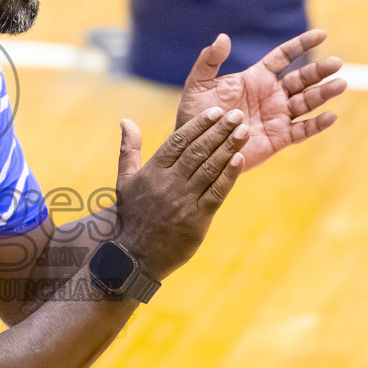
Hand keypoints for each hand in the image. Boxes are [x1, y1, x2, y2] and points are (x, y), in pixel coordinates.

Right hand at [112, 108, 247, 280]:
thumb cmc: (130, 215)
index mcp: (152, 171)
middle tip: (237, 115)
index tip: (216, 112)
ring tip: (243, 131)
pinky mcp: (197, 219)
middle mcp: (168, 182)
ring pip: (209, 168)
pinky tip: (240, 160)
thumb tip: (126, 120)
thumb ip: (128, 148)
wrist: (133, 255)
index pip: (179, 140)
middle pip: (198, 150)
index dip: (199, 124)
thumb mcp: (124, 179)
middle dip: (219, 130)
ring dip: (228, 148)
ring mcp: (183, 200)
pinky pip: (216, 193)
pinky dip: (229, 175)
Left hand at [174, 30, 345, 170]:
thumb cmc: (196, 115)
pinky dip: (317, 125)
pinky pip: (302, 130)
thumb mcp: (198, 84)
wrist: (196, 147)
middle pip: (301, 79)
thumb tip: (223, 38)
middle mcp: (271, 95)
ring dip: (324, 93)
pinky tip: (330, 117)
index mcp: (256, 78)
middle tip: (337, 63)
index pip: (284, 56)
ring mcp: (277, 116)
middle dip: (319, 71)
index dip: (302, 44)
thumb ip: (209, 61)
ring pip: (306, 102)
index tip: (321, 35)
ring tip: (340, 84)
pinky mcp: (278, 138)